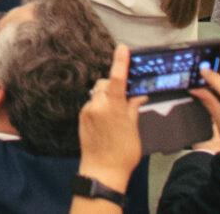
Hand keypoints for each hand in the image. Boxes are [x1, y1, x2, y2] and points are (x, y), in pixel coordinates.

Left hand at [77, 47, 143, 186]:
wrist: (102, 171)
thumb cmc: (122, 154)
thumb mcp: (133, 129)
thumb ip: (133, 108)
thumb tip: (137, 95)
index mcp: (113, 108)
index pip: (117, 79)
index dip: (120, 62)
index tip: (122, 48)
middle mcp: (97, 105)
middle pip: (105, 84)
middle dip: (114, 86)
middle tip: (126, 98)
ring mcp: (87, 110)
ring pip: (98, 93)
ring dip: (107, 97)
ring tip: (117, 114)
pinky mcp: (81, 116)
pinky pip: (92, 103)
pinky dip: (100, 105)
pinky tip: (107, 121)